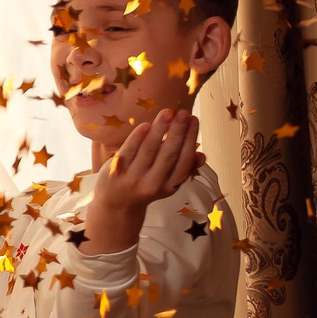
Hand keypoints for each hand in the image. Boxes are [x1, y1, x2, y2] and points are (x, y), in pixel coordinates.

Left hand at [82, 107, 203, 254]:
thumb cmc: (147, 185)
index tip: (194, 120)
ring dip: (159, 130)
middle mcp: (153, 183)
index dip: (190, 140)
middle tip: (183, 113)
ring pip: (149, 150)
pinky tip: (146, 124)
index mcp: (170, 186)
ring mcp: (133, 177)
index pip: (184, 161)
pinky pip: (129, 151)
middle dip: (178, 132)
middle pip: (168, 154)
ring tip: (167, 113)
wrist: (116, 205)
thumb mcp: (168, 182)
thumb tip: (201, 156)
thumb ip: (184, 167)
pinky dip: (138, 137)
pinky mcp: (115, 171)